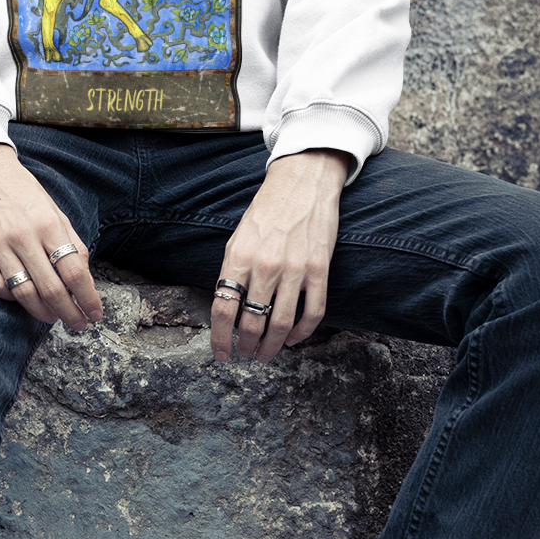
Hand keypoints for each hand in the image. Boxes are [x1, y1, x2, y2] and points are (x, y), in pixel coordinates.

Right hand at [0, 144, 102, 326]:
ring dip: (42, 312)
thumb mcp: (52, 209)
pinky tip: (23, 298)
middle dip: (69, 313)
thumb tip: (84, 274)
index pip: (74, 271)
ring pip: (24, 293)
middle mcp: (23, 235)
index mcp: (48, 223)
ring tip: (52, 317)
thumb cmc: (19, 190)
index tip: (94, 313)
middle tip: (77, 324)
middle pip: (52, 289)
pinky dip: (13, 299)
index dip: (88, 298)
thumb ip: (70, 241)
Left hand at [211, 149, 349, 362]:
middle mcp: (265, 265)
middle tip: (245, 354)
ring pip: (281, 324)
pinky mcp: (319, 269)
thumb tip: (227, 309)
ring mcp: (295, 268)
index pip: (223, 309)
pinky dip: (302, 332)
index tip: (222, 354)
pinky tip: (293, 338)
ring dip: (272, 346)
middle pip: (252, 323)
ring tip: (266, 354)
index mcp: (239, 257)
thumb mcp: (237, 238)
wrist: (302, 183)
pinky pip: (313, 313)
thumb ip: (232, 272)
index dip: (220, 339)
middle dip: (246, 346)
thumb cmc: (266, 212)